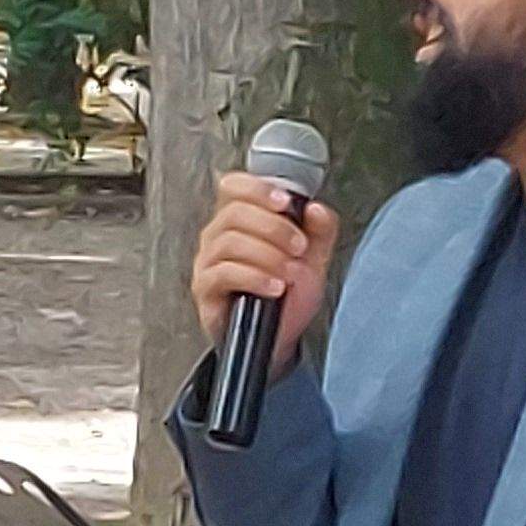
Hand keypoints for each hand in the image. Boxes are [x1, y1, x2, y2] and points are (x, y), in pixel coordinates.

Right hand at [188, 170, 336, 365]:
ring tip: (291, 271)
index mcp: (240, 219)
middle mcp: (218, 236)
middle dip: (274, 228)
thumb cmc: (288, 294)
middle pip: (234, 213)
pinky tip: (275, 287)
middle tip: (300, 247)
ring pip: (229, 242)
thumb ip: (320, 231)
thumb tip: (315, 208)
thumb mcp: (313, 259)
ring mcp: (208, 262)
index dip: (257, 189)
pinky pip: (224, 274)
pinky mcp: (205, 290)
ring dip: (267, 254)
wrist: (279, 338)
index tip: (285, 202)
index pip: (234, 187)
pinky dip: (254, 277)